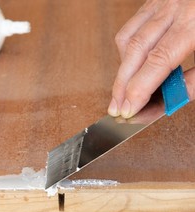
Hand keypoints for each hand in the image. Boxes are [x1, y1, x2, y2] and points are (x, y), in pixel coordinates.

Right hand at [108, 0, 194, 118]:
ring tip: (123, 91)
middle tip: (117, 107)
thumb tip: (168, 99)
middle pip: (135, 50)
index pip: (158, 60)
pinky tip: (132, 66)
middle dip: (122, 84)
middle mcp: (174, 8)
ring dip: (122, 69)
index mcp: (194, 21)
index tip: (130, 108)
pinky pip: (130, 28)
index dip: (140, 88)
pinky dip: (127, 51)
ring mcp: (161, 4)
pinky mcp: (154, 2)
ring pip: (127, 40)